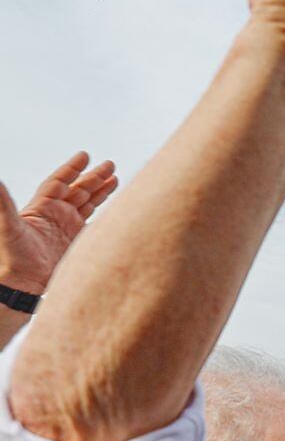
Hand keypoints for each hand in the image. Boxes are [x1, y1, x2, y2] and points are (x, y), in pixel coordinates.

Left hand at [0, 153, 117, 296]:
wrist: (22, 284)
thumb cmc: (12, 255)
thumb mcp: (8, 226)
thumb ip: (3, 203)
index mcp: (43, 207)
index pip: (59, 182)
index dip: (71, 169)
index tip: (85, 156)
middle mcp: (56, 215)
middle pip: (78, 190)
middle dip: (93, 177)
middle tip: (110, 165)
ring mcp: (68, 229)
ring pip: (88, 204)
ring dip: (101, 192)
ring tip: (116, 179)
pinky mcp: (77, 243)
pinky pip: (94, 225)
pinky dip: (105, 216)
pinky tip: (117, 210)